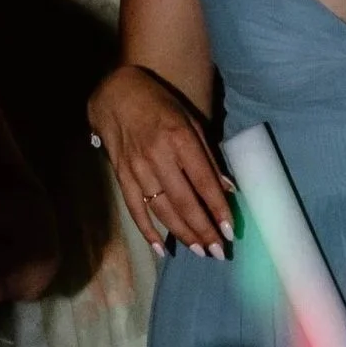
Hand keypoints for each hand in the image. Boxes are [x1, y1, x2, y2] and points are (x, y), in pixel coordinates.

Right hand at [87, 64, 230, 256]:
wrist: (115, 94)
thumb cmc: (160, 105)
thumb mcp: (190, 121)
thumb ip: (209, 156)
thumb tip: (228, 189)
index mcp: (180, 139)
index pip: (204, 182)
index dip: (218, 208)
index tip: (230, 231)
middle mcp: (158, 156)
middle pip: (184, 201)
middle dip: (203, 230)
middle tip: (218, 252)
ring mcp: (137, 168)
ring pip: (162, 209)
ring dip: (182, 234)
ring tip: (200, 251)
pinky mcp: (121, 176)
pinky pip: (135, 208)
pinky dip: (147, 231)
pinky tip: (161, 249)